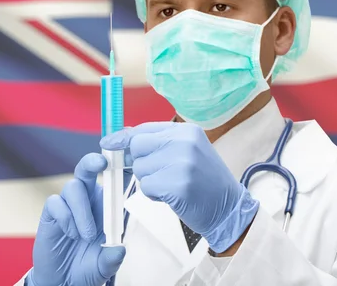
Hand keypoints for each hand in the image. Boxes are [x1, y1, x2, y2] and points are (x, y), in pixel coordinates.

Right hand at [28, 153, 126, 285]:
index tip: (125, 158)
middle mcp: (88, 198)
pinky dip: (65, 217)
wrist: (64, 280)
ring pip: (73, 186)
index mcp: (106, 204)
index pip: (113, 178)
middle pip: (88, 168)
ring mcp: (68, 204)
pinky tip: (70, 234)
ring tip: (85, 236)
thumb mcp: (105, 266)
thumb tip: (119, 250)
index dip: (118, 164)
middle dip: (94, 161)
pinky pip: (56, 203)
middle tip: (101, 163)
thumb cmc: (88, 266)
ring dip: (82, 210)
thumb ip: (112, 258)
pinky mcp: (51, 212)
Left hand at [100, 122, 258, 252]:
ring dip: (149, 181)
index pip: (144, 128)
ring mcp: (182, 162)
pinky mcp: (178, 184)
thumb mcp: (187, 152)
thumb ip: (159, 142)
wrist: (229, 208)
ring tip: (171, 185)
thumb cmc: (204, 181)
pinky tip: (172, 196)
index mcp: (186, 130)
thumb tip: (122, 137)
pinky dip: (154, 195)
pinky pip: (147, 186)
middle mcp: (184, 142)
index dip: (124, 138)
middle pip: (137, 146)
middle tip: (159, 174)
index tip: (108, 143)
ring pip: (140, 168)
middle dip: (141, 162)